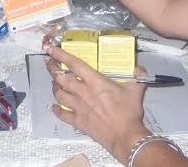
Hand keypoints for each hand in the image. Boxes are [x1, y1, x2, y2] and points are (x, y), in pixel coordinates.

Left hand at [46, 47, 149, 163]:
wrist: (125, 136)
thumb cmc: (129, 113)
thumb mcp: (136, 90)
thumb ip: (137, 75)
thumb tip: (139, 67)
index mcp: (95, 82)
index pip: (74, 64)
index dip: (61, 55)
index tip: (52, 50)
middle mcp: (83, 92)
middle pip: (61, 78)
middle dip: (52, 69)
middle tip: (49, 63)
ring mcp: (78, 107)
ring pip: (59, 94)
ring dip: (55, 87)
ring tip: (54, 83)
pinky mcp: (78, 121)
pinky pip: (62, 114)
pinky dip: (56, 110)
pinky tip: (54, 107)